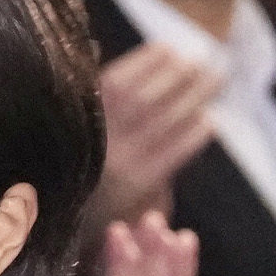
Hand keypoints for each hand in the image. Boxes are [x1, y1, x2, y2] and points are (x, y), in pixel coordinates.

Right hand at [82, 41, 216, 231]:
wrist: (59, 227)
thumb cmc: (72, 168)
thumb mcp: (69, 127)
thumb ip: (88, 95)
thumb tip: (106, 51)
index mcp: (76, 121)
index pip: (114, 83)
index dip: (145, 62)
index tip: (169, 48)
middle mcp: (96, 141)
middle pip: (144, 99)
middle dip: (177, 75)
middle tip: (203, 60)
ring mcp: (117, 165)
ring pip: (162, 122)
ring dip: (194, 97)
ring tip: (215, 79)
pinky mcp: (137, 188)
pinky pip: (171, 155)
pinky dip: (192, 135)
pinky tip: (209, 121)